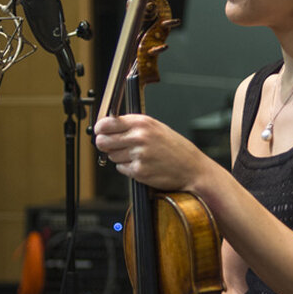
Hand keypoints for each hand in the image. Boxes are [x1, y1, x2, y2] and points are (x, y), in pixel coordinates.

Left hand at [93, 114, 208, 190]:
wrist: (192, 168)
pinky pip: (121, 168)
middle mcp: (139, 137)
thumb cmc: (175, 148)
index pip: (107, 123)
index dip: (100, 129)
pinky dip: (127, 168)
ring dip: (119, 157)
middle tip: (111, 146)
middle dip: (104, 145)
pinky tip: (141, 164)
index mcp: (143, 122)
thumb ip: (132, 126)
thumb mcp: (156, 128)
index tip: (100, 131)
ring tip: (136, 156)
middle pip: (103, 141)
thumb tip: (107, 127)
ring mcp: (139, 155)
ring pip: (112, 156)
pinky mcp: (139, 171)